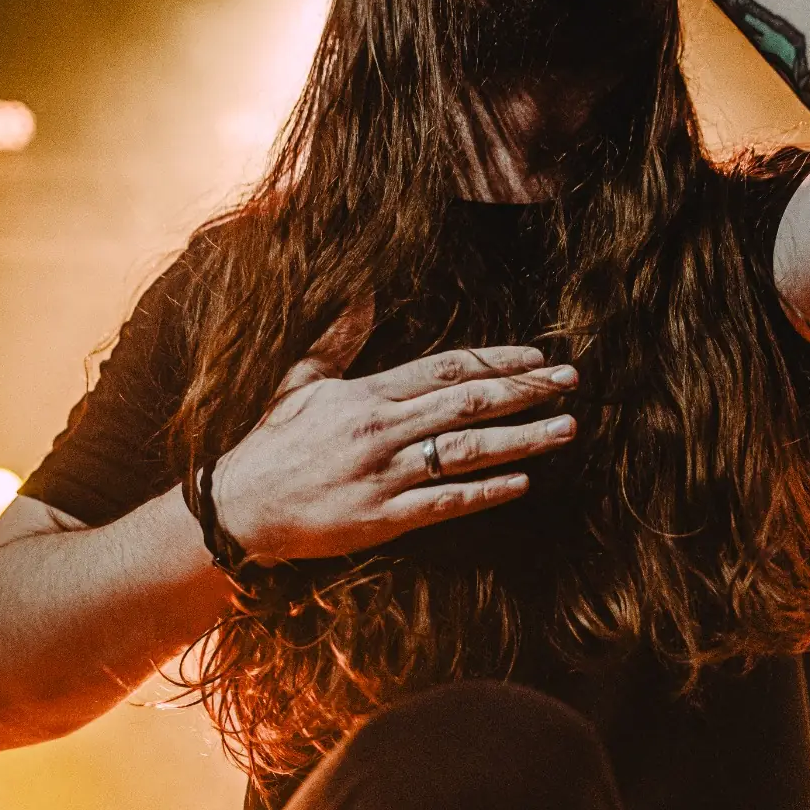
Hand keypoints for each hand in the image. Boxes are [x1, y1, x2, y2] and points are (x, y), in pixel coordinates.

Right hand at [211, 333, 578, 564]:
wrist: (238, 508)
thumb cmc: (271, 444)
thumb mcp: (300, 382)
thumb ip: (337, 337)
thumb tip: (361, 290)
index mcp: (367, 394)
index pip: (447, 369)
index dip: (498, 362)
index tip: (539, 359)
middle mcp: (381, 429)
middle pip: (469, 404)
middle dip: (526, 392)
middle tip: (571, 384)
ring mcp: (384, 475)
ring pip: (467, 450)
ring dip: (522, 439)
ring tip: (565, 429)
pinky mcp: (383, 519)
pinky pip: (446, 501)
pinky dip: (486, 491)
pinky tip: (523, 482)